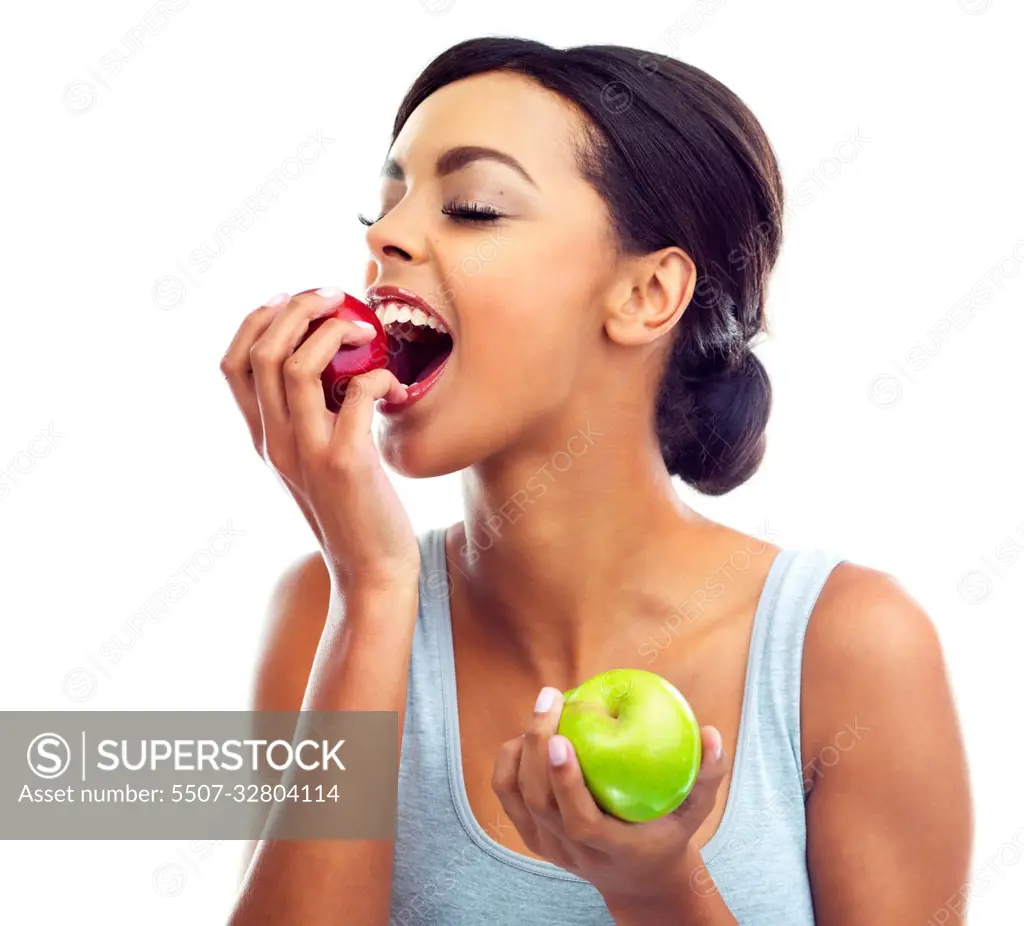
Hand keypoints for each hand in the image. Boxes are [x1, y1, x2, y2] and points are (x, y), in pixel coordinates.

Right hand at [220, 288, 419, 592]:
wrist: (370, 571)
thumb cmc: (351, 510)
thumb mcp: (314, 462)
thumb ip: (309, 419)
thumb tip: (329, 365)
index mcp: (263, 439)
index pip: (231, 364)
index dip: (256, 320)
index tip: (290, 299)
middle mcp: (275, 443)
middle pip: (262, 352)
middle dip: (297, 309)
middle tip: (335, 298)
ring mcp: (308, 453)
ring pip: (297, 365)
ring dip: (333, 332)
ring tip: (364, 331)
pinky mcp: (347, 463)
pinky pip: (356, 394)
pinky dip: (377, 376)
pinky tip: (393, 386)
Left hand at [491, 687, 728, 906]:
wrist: (638, 879)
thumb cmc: (668, 833)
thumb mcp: (695, 812)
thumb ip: (708, 776)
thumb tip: (712, 733)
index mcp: (611, 849)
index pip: (579, 821)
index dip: (565, 782)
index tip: (561, 738)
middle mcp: (573, 851)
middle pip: (539, 801)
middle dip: (536, 745)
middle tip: (551, 698)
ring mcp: (548, 847)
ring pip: (517, 797)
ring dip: (521, 749)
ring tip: (544, 709)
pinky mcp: (533, 837)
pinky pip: (507, 796)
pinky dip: (510, 761)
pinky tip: (528, 733)